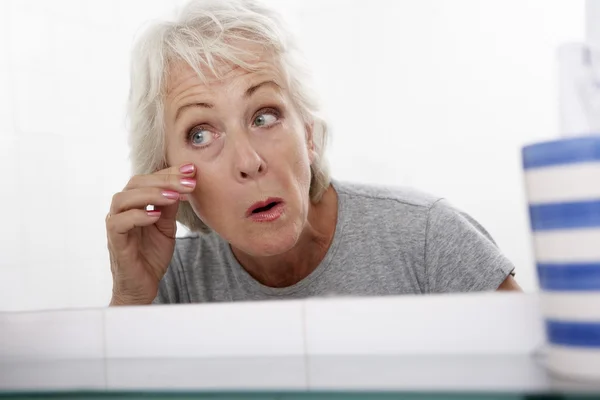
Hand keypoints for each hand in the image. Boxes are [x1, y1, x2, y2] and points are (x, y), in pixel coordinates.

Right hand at [106, 163, 195, 304]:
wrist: (142, 286)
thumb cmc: (151, 256)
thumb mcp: (167, 227)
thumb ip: (170, 207)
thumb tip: (183, 184)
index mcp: (134, 203)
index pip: (149, 179)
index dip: (169, 172)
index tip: (192, 170)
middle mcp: (122, 210)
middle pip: (136, 183)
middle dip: (164, 179)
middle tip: (188, 183)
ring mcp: (115, 224)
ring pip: (124, 198)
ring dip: (151, 194)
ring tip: (174, 197)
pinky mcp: (114, 240)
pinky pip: (119, 222)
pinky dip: (138, 216)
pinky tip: (157, 216)